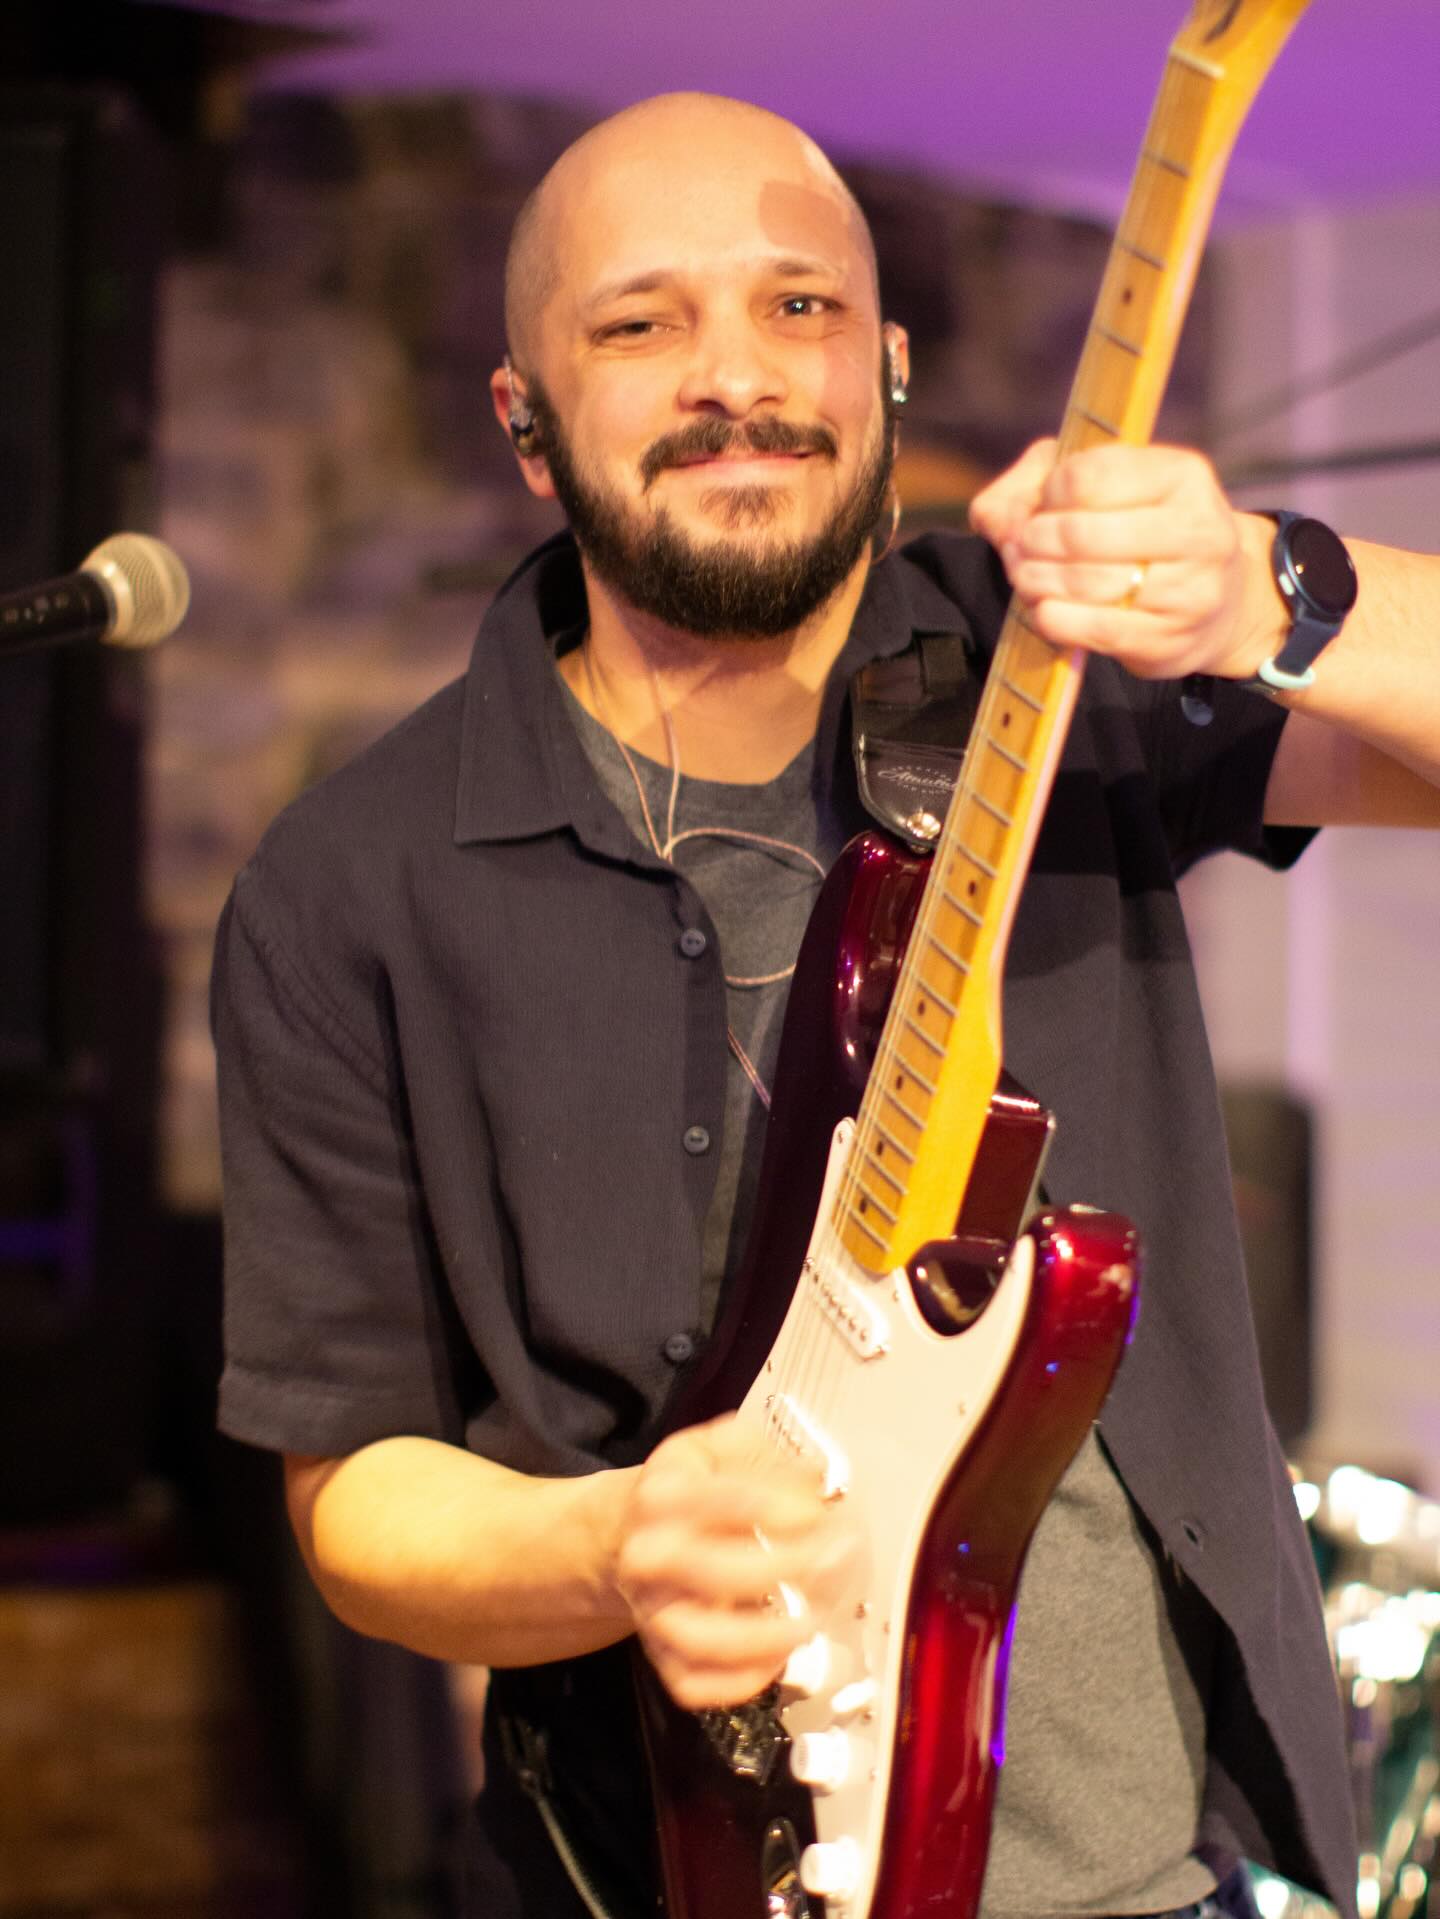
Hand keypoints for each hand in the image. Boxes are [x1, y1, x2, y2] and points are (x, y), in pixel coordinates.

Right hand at [613, 1414, 861, 1709]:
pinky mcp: (660, 1654)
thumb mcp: (723, 1448)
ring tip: (808, 1621)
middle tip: (833, 1559)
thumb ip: (769, 1460)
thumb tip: (818, 1488)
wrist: (628, 1532)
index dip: (774, 1507)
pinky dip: (740, 1682)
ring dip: (762, 1638)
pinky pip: (694, 1684)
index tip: (818, 1512)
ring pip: (696, 1640)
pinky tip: (779, 1656)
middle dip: (784, 1568)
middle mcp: (648, 1553)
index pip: (718, 1499)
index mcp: (664, 1493)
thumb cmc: (692, 1486)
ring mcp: (651, 1609)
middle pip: (711, 1571)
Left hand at [970, 438, 1275, 680]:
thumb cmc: (1146, 531)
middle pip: (1080, 533)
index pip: (1087, 476)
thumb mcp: (1108, 483)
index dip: (1048, 493)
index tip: (1043, 505)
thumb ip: (1037, 480)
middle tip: (1021, 549)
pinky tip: (1044, 610)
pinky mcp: (1170, 639)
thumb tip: (996, 518)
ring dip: (1036, 580)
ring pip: (1083, 583)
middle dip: (1034, 541)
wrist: (1221, 603)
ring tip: (1026, 577)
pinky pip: (1094, 630)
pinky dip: (1054, 619)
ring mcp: (1190, 589)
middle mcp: (1198, 529)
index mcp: (1183, 476)